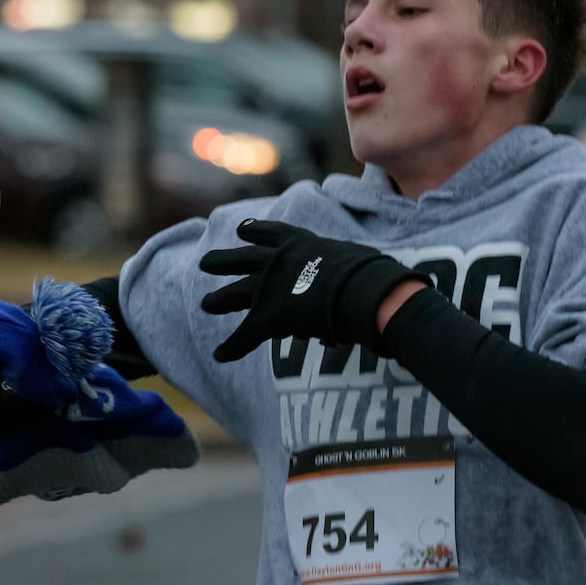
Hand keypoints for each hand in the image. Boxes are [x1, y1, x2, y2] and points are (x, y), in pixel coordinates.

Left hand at [199, 219, 417, 361]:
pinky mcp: (267, 317)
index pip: (271, 232)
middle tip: (206, 262)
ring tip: (206, 304)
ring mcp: (268, 288)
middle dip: (223, 260)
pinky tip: (219, 355)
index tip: (242, 229)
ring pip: (235, 293)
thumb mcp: (356, 258)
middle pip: (243, 259)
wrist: (362, 292)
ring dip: (219, 300)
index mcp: (300, 242)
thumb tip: (379, 278)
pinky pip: (244, 336)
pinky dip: (231, 347)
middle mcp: (277, 260)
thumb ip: (350, 267)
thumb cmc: (371, 275)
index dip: (256, 231)